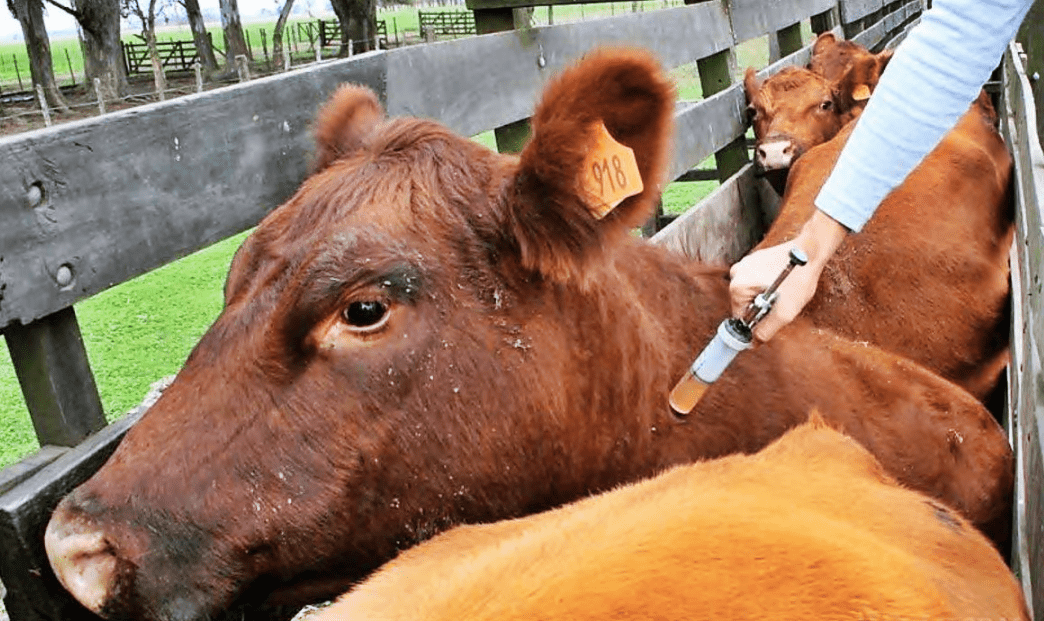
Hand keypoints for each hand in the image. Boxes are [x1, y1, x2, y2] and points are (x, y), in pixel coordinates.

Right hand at [729, 210, 847, 341]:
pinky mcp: (753, 260)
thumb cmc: (799, 278)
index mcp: (738, 287)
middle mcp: (736, 274)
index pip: (740, 318)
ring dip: (765, 298)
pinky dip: (766, 286)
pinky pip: (755, 282)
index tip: (773, 315)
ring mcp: (744, 265)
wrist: (811, 251)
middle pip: (744, 305)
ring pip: (751, 294)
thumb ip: (766, 331)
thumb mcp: (785, 312)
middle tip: (781, 301)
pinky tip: (782, 282)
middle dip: (762, 308)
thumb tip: (752, 343)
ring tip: (783, 290)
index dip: (757, 322)